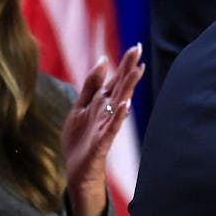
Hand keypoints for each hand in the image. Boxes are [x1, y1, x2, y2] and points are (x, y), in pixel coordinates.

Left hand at [63, 44, 142, 215]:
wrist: (76, 168)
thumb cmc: (80, 139)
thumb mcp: (80, 106)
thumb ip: (91, 85)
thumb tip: (103, 60)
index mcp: (102, 103)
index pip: (116, 80)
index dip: (125, 64)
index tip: (136, 47)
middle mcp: (108, 111)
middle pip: (120, 86)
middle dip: (129, 68)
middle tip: (138, 49)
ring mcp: (107, 125)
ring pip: (119, 103)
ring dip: (128, 87)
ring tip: (137, 71)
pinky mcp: (102, 141)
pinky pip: (112, 127)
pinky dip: (119, 116)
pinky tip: (125, 104)